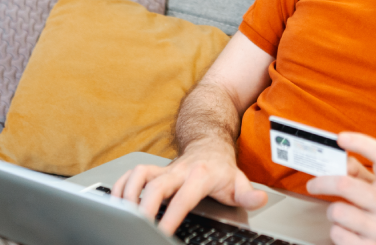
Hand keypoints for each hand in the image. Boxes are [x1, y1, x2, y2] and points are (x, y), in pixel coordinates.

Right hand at [111, 140, 267, 234]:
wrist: (209, 142)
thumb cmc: (222, 167)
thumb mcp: (239, 182)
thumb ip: (248, 195)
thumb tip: (260, 200)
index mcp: (201, 175)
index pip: (184, 198)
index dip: (172, 215)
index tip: (162, 232)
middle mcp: (179, 170)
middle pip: (156, 185)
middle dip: (143, 206)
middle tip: (135, 225)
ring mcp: (164, 168)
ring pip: (140, 175)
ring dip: (128, 193)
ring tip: (121, 214)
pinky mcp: (153, 169)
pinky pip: (132, 173)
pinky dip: (120, 186)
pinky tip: (116, 202)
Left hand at [306, 133, 375, 244]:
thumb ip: (362, 173)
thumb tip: (339, 160)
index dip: (361, 142)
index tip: (341, 138)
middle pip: (345, 184)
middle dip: (321, 182)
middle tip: (312, 184)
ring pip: (336, 211)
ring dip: (332, 212)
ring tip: (342, 215)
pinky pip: (337, 233)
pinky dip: (337, 231)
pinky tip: (349, 232)